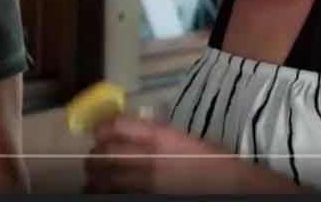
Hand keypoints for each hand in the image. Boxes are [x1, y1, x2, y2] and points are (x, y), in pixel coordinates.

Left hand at [83, 115, 249, 193]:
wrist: (229, 184)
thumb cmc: (208, 159)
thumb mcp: (178, 137)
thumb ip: (152, 134)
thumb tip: (126, 134)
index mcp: (157, 135)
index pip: (116, 126)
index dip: (101, 129)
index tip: (98, 133)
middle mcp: (148, 155)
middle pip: (105, 152)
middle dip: (94, 156)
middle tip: (91, 159)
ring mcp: (147, 180)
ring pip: (107, 177)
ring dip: (95, 177)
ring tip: (92, 178)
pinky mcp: (149, 197)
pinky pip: (118, 194)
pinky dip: (105, 192)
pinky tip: (101, 192)